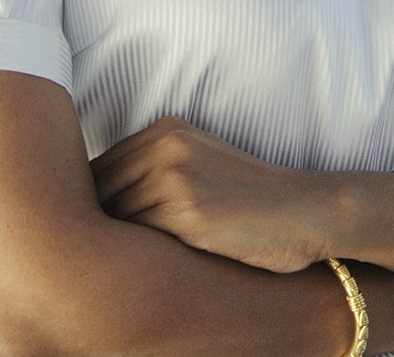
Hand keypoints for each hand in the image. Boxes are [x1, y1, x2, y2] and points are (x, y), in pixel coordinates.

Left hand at [92, 117, 334, 273]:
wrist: (305, 210)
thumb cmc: (250, 199)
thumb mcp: (200, 164)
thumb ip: (150, 170)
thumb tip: (87, 205)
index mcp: (168, 129)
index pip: (96, 168)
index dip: (91, 205)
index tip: (102, 231)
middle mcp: (167, 144)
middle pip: (96, 192)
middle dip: (96, 225)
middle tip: (111, 252)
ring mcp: (175, 175)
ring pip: (111, 218)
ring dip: (114, 244)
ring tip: (131, 263)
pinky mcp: (186, 210)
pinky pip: (134, 238)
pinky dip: (136, 256)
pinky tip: (154, 265)